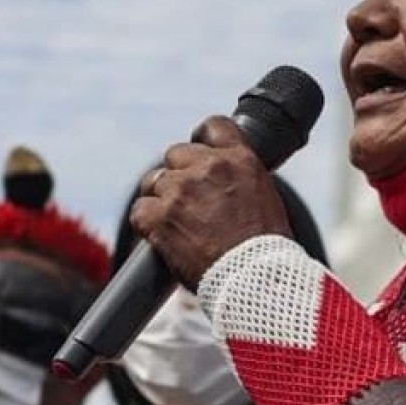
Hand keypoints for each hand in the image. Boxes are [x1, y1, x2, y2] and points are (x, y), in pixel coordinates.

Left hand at [128, 117, 293, 288]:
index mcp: (239, 159)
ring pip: (154, 181)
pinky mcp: (160, 217)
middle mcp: (209, 167)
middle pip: (176, 154)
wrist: (256, 278)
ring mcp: (181, 190)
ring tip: (173, 222)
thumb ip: (240, 180)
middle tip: (187, 201)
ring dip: (160, 199)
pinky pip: (139, 211)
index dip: (202, 139)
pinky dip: (146, 224)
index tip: (198, 153)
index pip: (213, 126)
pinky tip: (160, 237)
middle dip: (179, 174)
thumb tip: (226, 185)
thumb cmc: (266, 249)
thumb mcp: (265, 198)